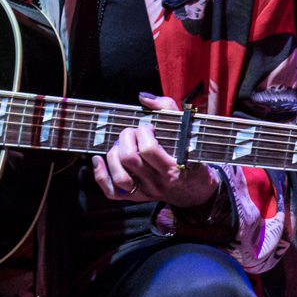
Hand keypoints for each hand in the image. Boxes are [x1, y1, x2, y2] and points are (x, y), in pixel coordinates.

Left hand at [91, 93, 218, 208]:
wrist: (197, 192)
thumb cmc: (191, 159)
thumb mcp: (188, 133)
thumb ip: (168, 110)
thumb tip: (143, 98)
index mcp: (174, 167)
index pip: (149, 149)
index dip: (143, 132)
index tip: (147, 127)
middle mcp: (159, 182)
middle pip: (129, 159)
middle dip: (125, 138)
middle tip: (132, 133)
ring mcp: (146, 192)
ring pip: (119, 175)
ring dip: (113, 154)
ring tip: (120, 146)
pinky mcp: (136, 198)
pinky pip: (112, 192)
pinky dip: (101, 175)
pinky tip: (99, 159)